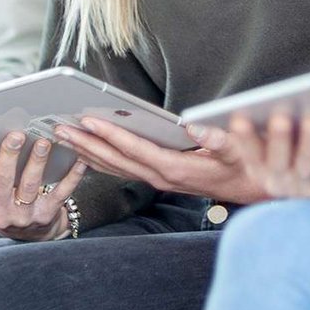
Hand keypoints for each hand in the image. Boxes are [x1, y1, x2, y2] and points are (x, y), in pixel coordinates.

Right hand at [0, 127, 88, 241]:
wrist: (28, 233)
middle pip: (1, 181)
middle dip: (7, 157)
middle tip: (15, 133)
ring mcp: (23, 216)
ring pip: (31, 187)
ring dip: (37, 162)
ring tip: (43, 141)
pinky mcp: (47, 216)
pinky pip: (61, 194)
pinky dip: (71, 177)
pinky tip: (79, 159)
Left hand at [54, 118, 266, 205]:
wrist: (250, 188)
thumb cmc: (244, 165)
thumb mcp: (237, 150)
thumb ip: (217, 139)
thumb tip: (192, 124)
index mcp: (174, 168)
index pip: (134, 150)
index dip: (110, 135)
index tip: (88, 121)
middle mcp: (160, 176)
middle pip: (115, 160)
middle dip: (85, 144)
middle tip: (59, 129)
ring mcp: (157, 179)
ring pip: (114, 167)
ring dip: (87, 152)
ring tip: (63, 137)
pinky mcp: (158, 178)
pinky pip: (122, 169)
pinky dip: (101, 160)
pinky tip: (86, 152)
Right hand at [227, 113, 309, 201]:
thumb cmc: (302, 150)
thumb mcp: (282, 142)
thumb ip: (270, 129)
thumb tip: (260, 103)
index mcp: (261, 171)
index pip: (251, 156)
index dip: (245, 139)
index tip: (240, 119)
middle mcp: (279, 183)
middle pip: (277, 163)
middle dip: (278, 139)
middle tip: (280, 116)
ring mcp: (305, 188)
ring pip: (305, 163)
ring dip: (308, 140)